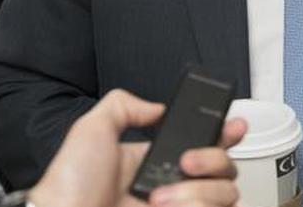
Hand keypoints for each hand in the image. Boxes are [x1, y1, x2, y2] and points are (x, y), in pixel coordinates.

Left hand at [27, 88, 247, 206]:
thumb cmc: (70, 188)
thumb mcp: (90, 130)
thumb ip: (122, 105)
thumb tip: (155, 106)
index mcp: (155, 160)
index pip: (204, 143)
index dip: (226, 133)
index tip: (233, 126)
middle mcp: (173, 185)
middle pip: (227, 167)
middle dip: (213, 159)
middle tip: (186, 163)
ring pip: (226, 193)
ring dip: (198, 191)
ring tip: (162, 198)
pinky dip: (199, 206)